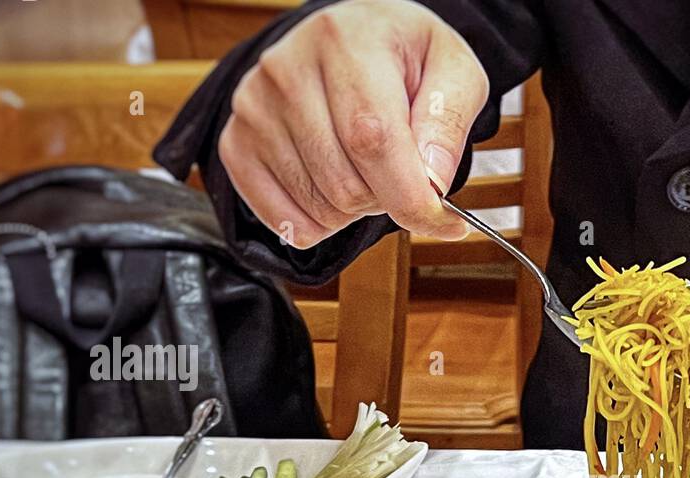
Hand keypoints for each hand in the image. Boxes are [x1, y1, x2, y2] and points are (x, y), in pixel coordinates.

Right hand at [218, 0, 488, 247]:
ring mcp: (254, 108)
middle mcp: (287, 69)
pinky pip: (285, 222)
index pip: (373, 140)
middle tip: (398, 168)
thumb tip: (433, 182)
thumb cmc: (403, 58)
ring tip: (364, 166)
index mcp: (344, 41)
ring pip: (320, 208)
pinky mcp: (236, 143)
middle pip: (347, 185)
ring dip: (355, 210)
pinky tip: (333, 186)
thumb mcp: (452, 70)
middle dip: (387, 198)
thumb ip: (449, 123)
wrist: (352, 41)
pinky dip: (320, 224)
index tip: (444, 220)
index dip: (412, 198)